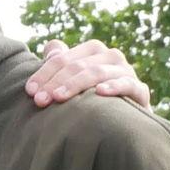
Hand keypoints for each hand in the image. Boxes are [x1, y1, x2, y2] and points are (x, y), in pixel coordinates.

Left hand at [25, 38, 151, 111]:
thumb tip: (51, 47)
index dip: (45, 72)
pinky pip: (128, 85)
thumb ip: (62, 62)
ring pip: (99, 72)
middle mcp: (111, 57)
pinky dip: (115, 86)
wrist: (126, 122)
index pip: (65, 57)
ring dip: (76, 85)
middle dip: (56, 82)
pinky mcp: (139, 91)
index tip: (30, 91)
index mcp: (93, 52)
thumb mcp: (75, 80)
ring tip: (58, 98)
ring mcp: (127, 72)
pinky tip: (100, 93)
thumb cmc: (93, 99)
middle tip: (39, 100)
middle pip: (79, 65)